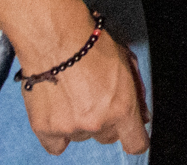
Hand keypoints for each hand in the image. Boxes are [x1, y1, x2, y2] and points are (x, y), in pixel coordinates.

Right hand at [24, 24, 148, 154]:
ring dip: (80, 124)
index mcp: (122, 108)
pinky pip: (56, 145)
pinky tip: (58, 114)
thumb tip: (141, 116)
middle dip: (106, 123)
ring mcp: (70, 128)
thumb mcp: (127, 65)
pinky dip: (57, 135)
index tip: (131, 134)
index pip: (135, 142)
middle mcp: (97, 123)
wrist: (56, 40)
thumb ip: (137, 94)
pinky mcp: (44, 129)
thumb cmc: (94, 45)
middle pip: (107, 137)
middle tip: (96, 101)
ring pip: (81, 137)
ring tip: (73, 97)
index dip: (135, 138)